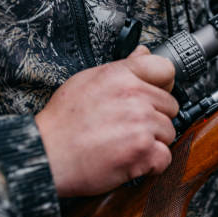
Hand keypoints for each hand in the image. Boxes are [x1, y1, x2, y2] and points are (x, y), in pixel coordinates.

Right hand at [35, 46, 178, 196]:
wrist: (46, 155)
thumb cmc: (63, 122)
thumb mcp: (87, 80)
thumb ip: (122, 68)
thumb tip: (144, 52)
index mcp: (122, 76)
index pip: (166, 69)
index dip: (163, 85)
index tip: (154, 97)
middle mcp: (134, 96)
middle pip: (170, 106)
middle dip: (155, 118)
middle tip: (129, 127)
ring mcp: (141, 123)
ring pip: (169, 132)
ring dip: (153, 142)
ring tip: (125, 144)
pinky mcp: (143, 151)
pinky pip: (164, 157)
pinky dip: (151, 164)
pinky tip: (130, 160)